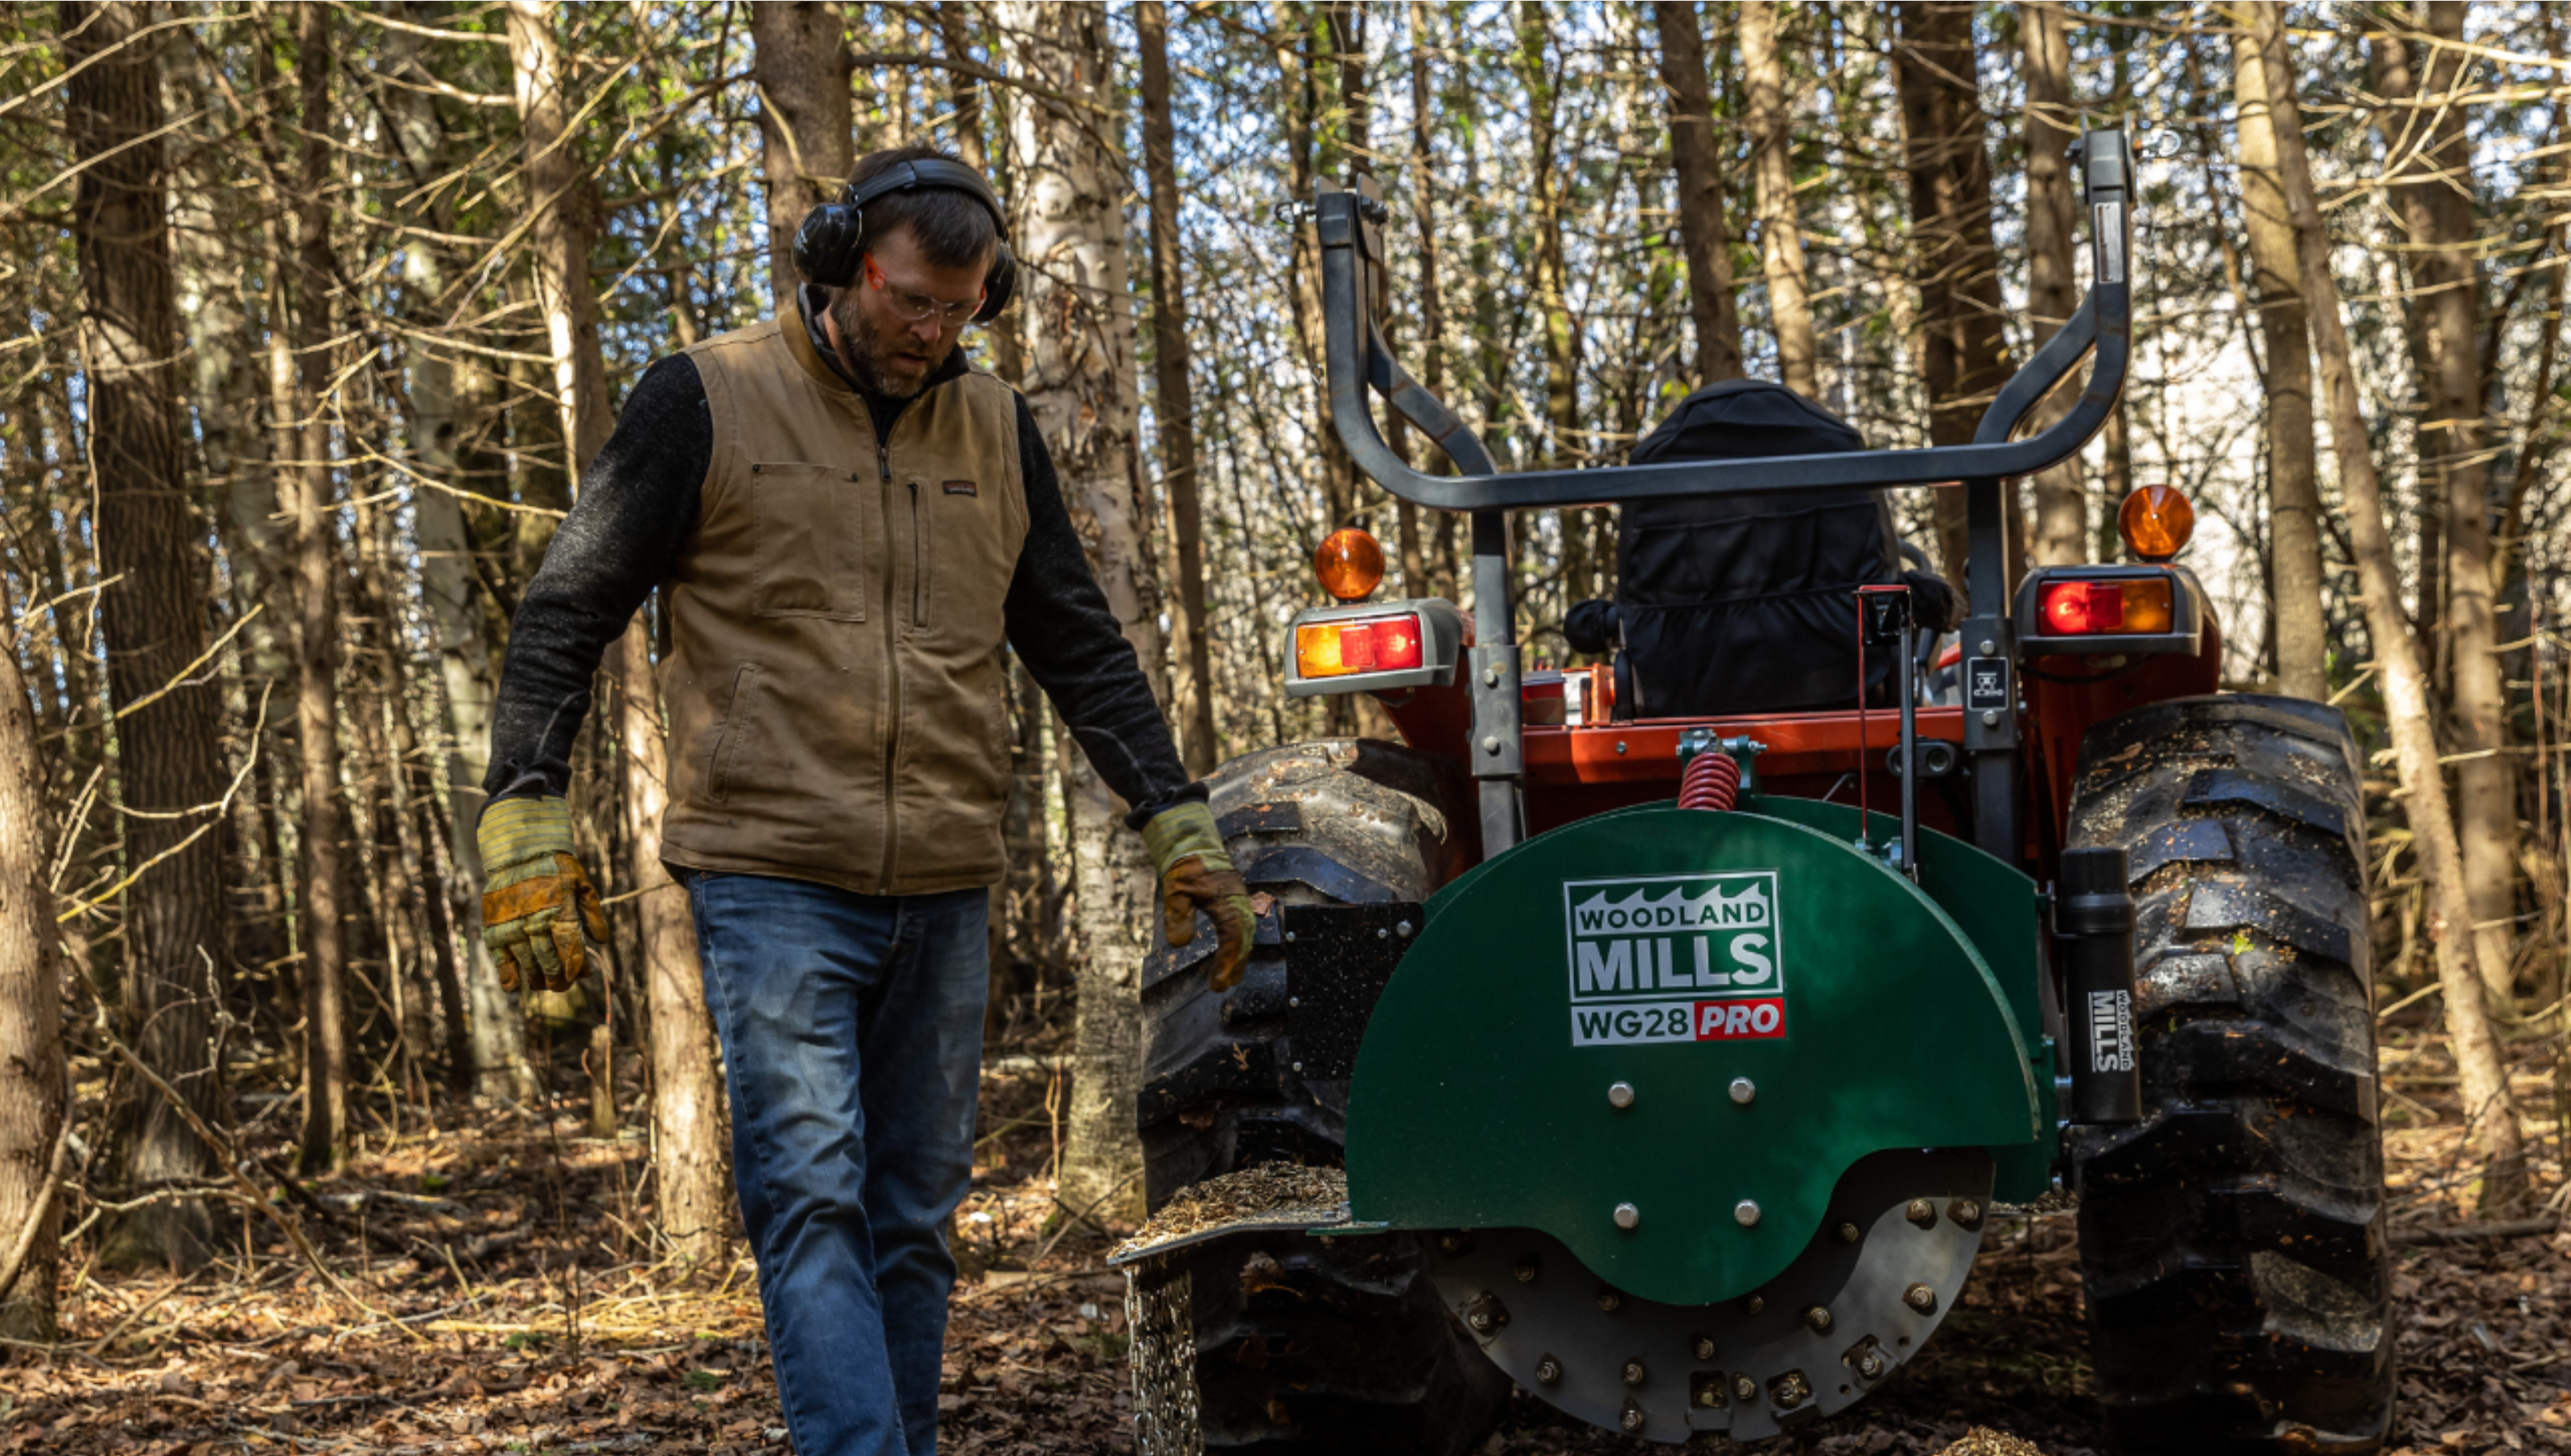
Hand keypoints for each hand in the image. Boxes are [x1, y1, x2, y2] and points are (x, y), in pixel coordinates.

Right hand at [476, 797, 608, 993]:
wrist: (519, 853)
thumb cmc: (555, 869)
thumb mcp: (581, 884)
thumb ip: (592, 913)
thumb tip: (602, 942)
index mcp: (559, 910)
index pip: (570, 948)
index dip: (577, 967)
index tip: (581, 975)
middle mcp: (535, 921)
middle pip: (549, 960)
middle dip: (558, 978)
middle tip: (563, 985)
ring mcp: (513, 926)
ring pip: (527, 963)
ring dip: (536, 979)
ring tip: (544, 985)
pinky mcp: (494, 928)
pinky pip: (500, 957)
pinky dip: (507, 974)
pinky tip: (514, 986)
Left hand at [1140, 800, 1257, 990]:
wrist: (1194, 841)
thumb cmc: (1185, 865)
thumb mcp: (1175, 890)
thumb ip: (1178, 916)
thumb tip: (1179, 944)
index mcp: (1228, 901)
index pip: (1232, 938)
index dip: (1227, 963)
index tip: (1217, 984)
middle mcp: (1239, 903)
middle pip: (1243, 940)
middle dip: (1236, 965)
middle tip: (1223, 986)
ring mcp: (1240, 901)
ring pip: (1245, 934)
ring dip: (1239, 956)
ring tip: (1230, 978)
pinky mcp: (1236, 901)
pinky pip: (1242, 927)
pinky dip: (1238, 944)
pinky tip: (1232, 954)